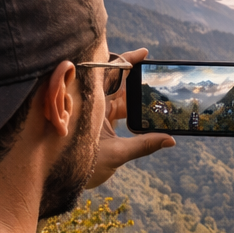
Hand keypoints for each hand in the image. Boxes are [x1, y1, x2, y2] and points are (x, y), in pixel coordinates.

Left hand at [87, 47, 174, 188]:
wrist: (63, 179)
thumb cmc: (81, 165)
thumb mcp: (117, 154)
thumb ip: (144, 145)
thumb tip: (170, 140)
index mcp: (94, 103)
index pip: (111, 75)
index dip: (127, 61)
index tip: (144, 53)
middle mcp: (94, 104)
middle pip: (118, 83)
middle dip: (137, 80)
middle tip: (158, 78)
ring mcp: (97, 113)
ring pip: (120, 98)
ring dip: (137, 99)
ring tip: (158, 99)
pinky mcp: (100, 124)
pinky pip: (118, 111)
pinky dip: (133, 112)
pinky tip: (148, 117)